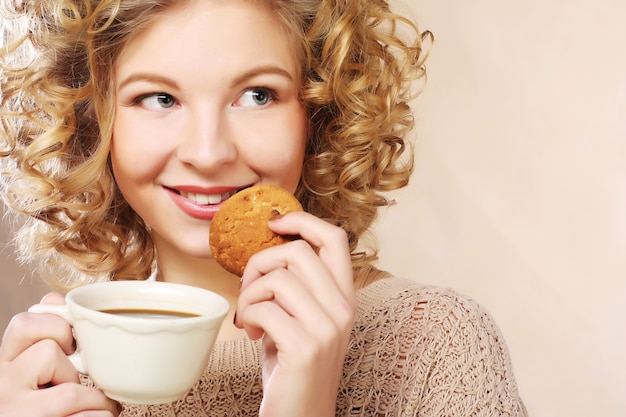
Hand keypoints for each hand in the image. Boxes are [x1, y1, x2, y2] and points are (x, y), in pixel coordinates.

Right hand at [0, 293, 119, 416]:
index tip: (66, 343)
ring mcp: (17, 415)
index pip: (23, 324)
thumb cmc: (33, 406)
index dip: (54, 327)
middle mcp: (2, 390)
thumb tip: (56, 298)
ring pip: (70, 391)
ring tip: (98, 409)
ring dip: (96, 402)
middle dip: (74, 368)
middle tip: (77, 383)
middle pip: (50, 353)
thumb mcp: (28, 370)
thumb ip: (42, 335)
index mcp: (3, 366)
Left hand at [235, 211, 355, 416]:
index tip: (274, 223)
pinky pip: (263, 307)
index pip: (334, 238)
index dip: (302, 220)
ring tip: (248, 317)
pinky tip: (249, 333)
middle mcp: (343, 309)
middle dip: (259, 263)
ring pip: (277, 277)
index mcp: (344, 297)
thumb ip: (294, 286)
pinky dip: (245, 315)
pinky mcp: (306, 347)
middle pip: (297, 251)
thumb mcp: (300, 319)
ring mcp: (328, 328)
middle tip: (249, 290)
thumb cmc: (292, 368)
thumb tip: (267, 249)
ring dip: (249, 294)